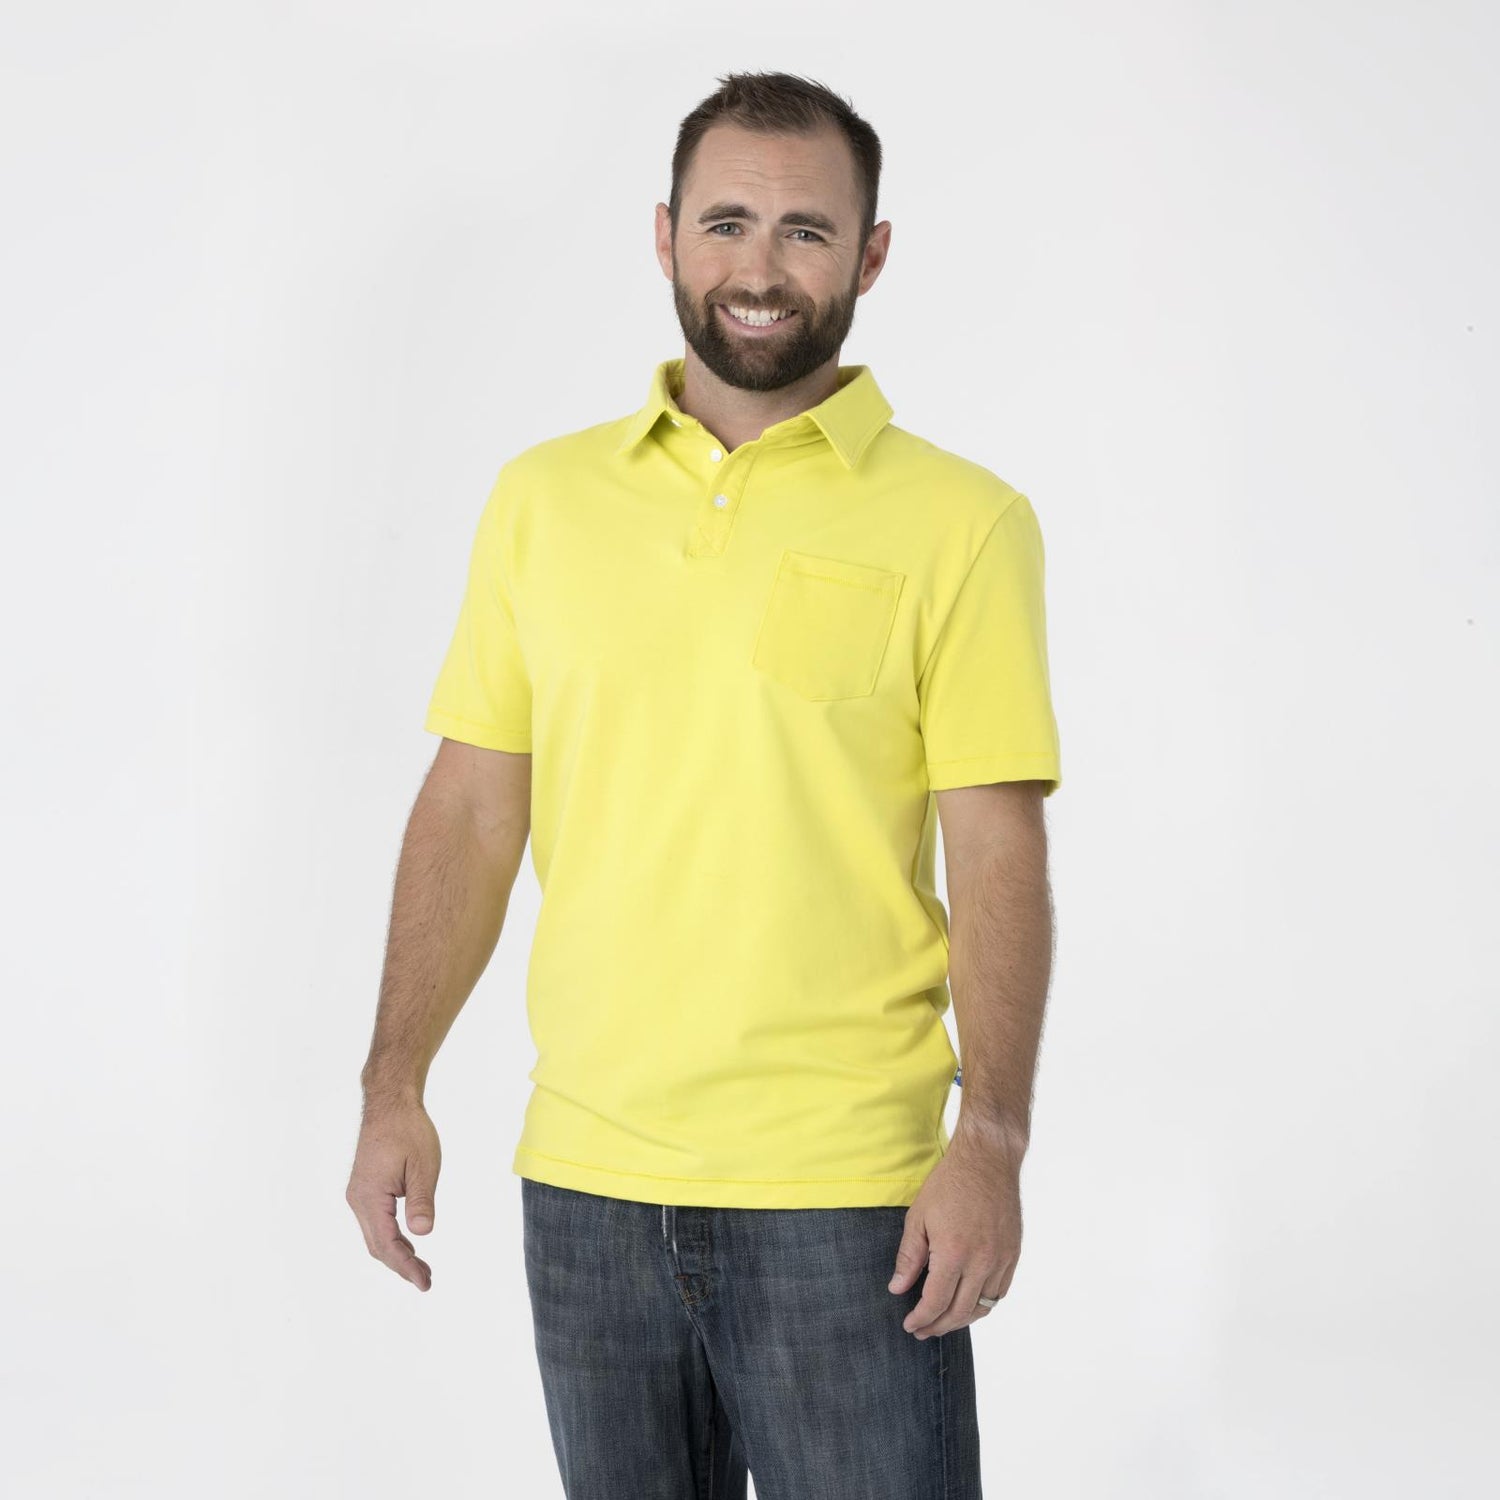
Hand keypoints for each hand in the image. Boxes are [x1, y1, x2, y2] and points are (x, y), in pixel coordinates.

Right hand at [345, 1094, 441, 1290]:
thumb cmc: (408, 1129)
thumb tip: (421, 1234)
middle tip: (426, 1281)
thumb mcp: (423, 1165)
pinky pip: (376, 1222)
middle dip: (401, 1266)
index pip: (387, 1243)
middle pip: (377, 1246)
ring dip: (396, 1253)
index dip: (406, 1266)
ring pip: (375, 1236)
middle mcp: (358, 1199)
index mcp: (369, 1196)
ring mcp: (359, 1194)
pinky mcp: (365, 1188)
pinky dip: (392, 1237)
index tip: (424, 1282)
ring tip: (421, 1268)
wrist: (390, 1103)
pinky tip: (408, 1242)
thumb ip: (421, 1200)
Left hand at [887, 1120, 1022, 1337]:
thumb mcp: (919, 1217)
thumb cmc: (949, 1183)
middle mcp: (981, 1261)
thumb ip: (908, 1257)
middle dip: (938, 1326)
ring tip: (943, 1321)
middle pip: (960, 1311)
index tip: (910, 1326)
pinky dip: (983, 1304)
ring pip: (983, 1307)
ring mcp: (1001, 1259)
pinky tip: (968, 1303)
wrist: (988, 1160)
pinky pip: (999, 1292)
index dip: (921, 1319)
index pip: (936, 1302)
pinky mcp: (1013, 1254)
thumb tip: (897, 1289)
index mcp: (954, 1252)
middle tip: (922, 1330)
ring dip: (961, 1320)